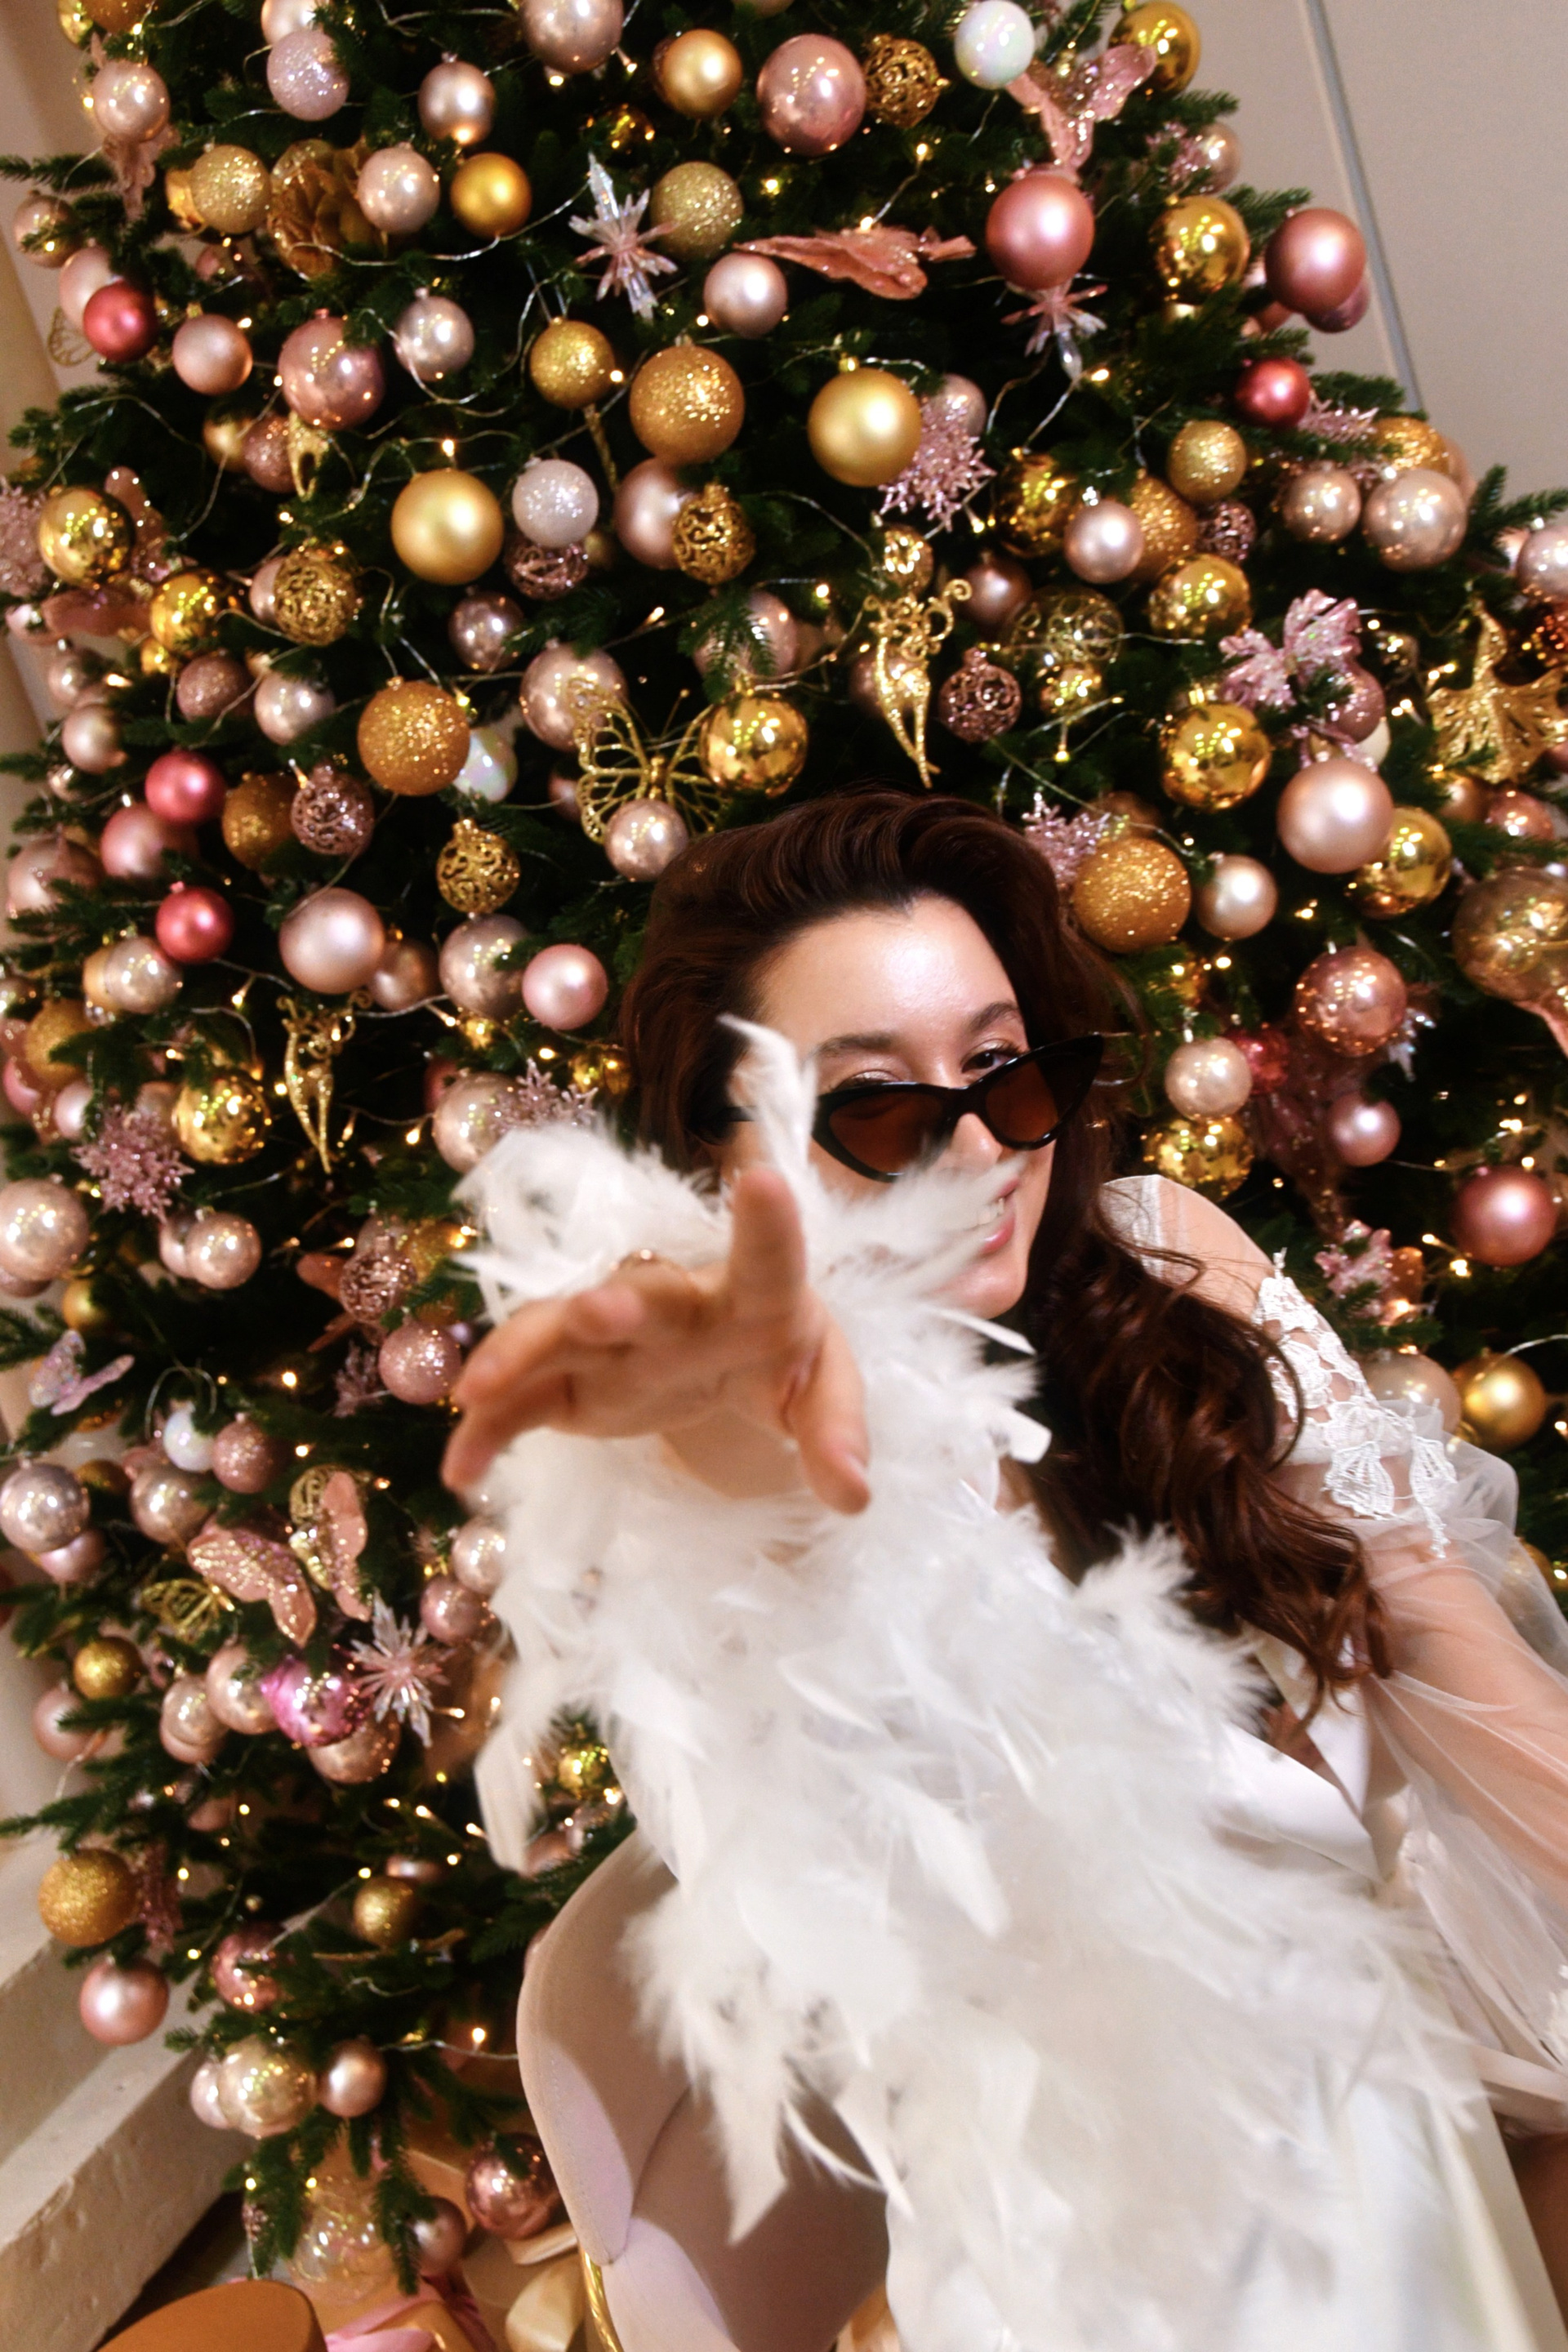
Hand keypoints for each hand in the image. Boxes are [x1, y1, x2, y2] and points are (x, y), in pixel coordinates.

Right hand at [442, 1166, 868, 1513]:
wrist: (723, 1365)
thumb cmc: (777, 1359)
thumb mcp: (820, 1391)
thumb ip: (836, 1433)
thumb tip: (853, 1492)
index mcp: (754, 1297)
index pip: (769, 1259)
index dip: (767, 1224)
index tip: (764, 1181)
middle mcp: (675, 1305)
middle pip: (642, 1296)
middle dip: (616, 1304)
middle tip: (597, 1313)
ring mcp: (611, 1340)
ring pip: (558, 1337)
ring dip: (521, 1354)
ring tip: (480, 1388)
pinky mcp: (570, 1384)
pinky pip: (522, 1404)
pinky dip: (489, 1433)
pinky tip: (461, 1471)